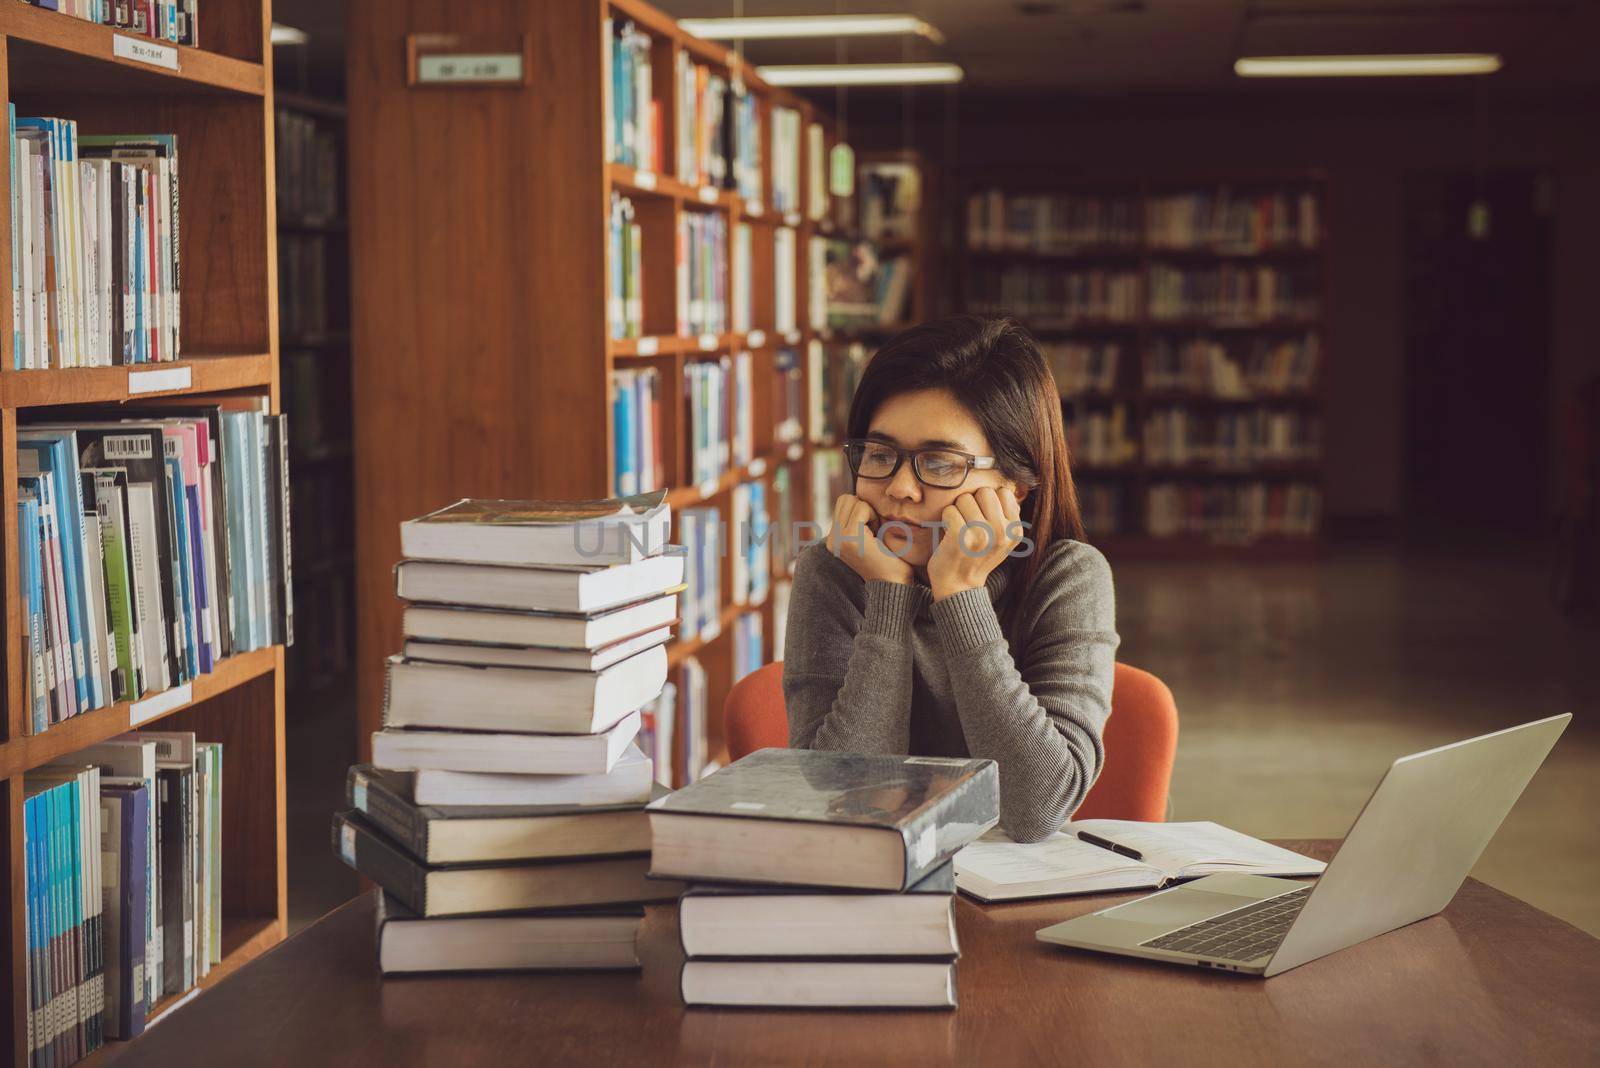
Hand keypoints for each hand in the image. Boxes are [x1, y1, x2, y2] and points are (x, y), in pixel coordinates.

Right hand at [827, 494, 913, 585]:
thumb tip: (858, 495)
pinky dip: (873, 516)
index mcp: (834, 540)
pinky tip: (877, 534)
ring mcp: (838, 539)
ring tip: (875, 533)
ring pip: (851, 501)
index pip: (843, 503)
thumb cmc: (889, 560)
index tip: (872, 530)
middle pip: (845, 499)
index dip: (862, 510)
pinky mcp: (850, 538)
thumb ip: (857, 520)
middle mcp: (832, 540)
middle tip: (874, 530)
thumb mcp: (867, 537)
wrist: (895, 584)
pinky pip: (861, 508)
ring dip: (868, 512)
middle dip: (864, 508)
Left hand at [928, 487, 1022, 601]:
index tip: (983, 517)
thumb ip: (1005, 514)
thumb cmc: (977, 556)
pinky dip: (946, 518)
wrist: (959, 586)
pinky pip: (950, 510)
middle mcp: (1002, 532)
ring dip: (958, 510)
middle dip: (972, 502)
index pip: (1003, 492)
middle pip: (984, 491)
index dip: (988, 501)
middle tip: (969, 522)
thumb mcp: (1002, 538)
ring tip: (960, 528)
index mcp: (1015, 530)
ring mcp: (982, 535)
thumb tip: (1003, 485)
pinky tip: (950, 532)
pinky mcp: (961, 538)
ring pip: (965, 498)